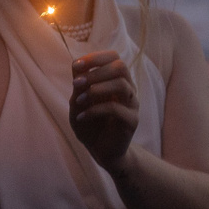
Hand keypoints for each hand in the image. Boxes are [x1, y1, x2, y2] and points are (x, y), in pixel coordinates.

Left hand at [70, 50, 139, 171]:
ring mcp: (132, 104)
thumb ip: (79, 86)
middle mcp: (127, 89)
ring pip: (121, 84)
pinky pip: (116, 108)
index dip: (95, 57)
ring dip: (95, 89)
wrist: (101, 151)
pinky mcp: (132, 121)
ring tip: (79, 101)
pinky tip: (81, 118)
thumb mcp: (78, 103)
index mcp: (116, 80)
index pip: (114, 57)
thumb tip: (77, 66)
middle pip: (120, 66)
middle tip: (76, 83)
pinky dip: (94, 110)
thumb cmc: (90, 124)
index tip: (77, 66)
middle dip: (96, 71)